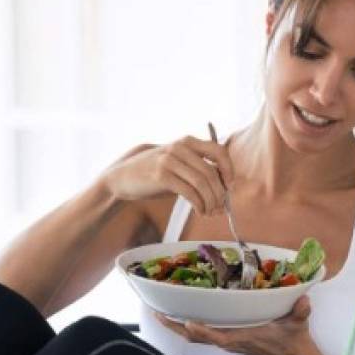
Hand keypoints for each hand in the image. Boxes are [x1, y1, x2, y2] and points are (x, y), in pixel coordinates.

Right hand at [102, 136, 233, 214]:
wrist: (125, 176)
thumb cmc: (156, 173)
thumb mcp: (179, 163)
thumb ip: (199, 169)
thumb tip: (224, 191)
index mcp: (188, 142)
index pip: (219, 151)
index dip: (228, 169)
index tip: (229, 186)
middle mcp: (180, 148)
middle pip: (211, 172)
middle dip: (220, 194)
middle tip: (221, 208)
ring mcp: (170, 160)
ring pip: (202, 184)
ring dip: (210, 202)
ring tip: (210, 212)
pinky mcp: (162, 176)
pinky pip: (189, 192)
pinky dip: (199, 205)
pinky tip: (200, 211)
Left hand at [155, 296, 320, 354]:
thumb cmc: (293, 339)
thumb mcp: (299, 322)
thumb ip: (300, 312)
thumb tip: (303, 300)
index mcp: (243, 338)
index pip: (218, 337)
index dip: (202, 330)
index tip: (186, 321)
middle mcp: (231, 342)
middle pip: (197, 337)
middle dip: (176, 326)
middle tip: (157, 312)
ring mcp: (227, 342)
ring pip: (196, 337)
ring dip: (177, 327)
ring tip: (160, 313)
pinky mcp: (228, 340)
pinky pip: (202, 335)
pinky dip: (188, 327)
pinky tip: (180, 316)